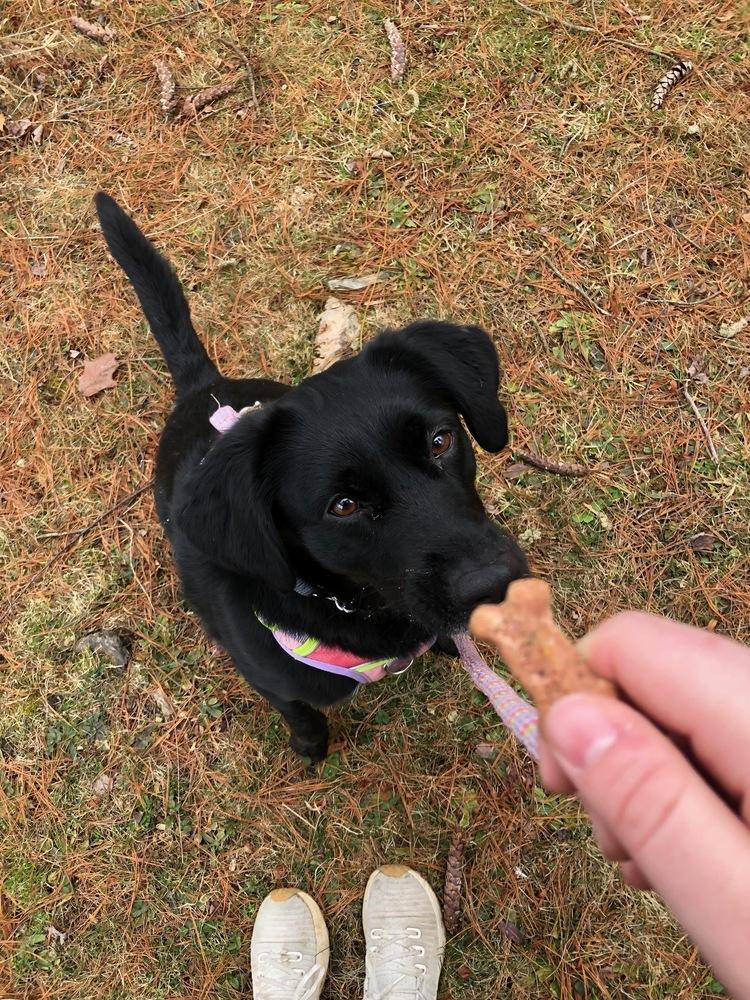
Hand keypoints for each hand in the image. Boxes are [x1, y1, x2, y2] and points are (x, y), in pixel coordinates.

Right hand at [539, 612, 749, 999]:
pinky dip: (690, 783)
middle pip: (658, 669)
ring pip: (686, 705)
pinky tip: (698, 846)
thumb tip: (566, 715)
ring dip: (649, 772)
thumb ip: (651, 804)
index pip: (633, 642)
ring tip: (658, 859)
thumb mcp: (742, 910)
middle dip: (612, 745)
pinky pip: (723, 736)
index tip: (563, 781)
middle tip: (619, 844)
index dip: (576, 697)